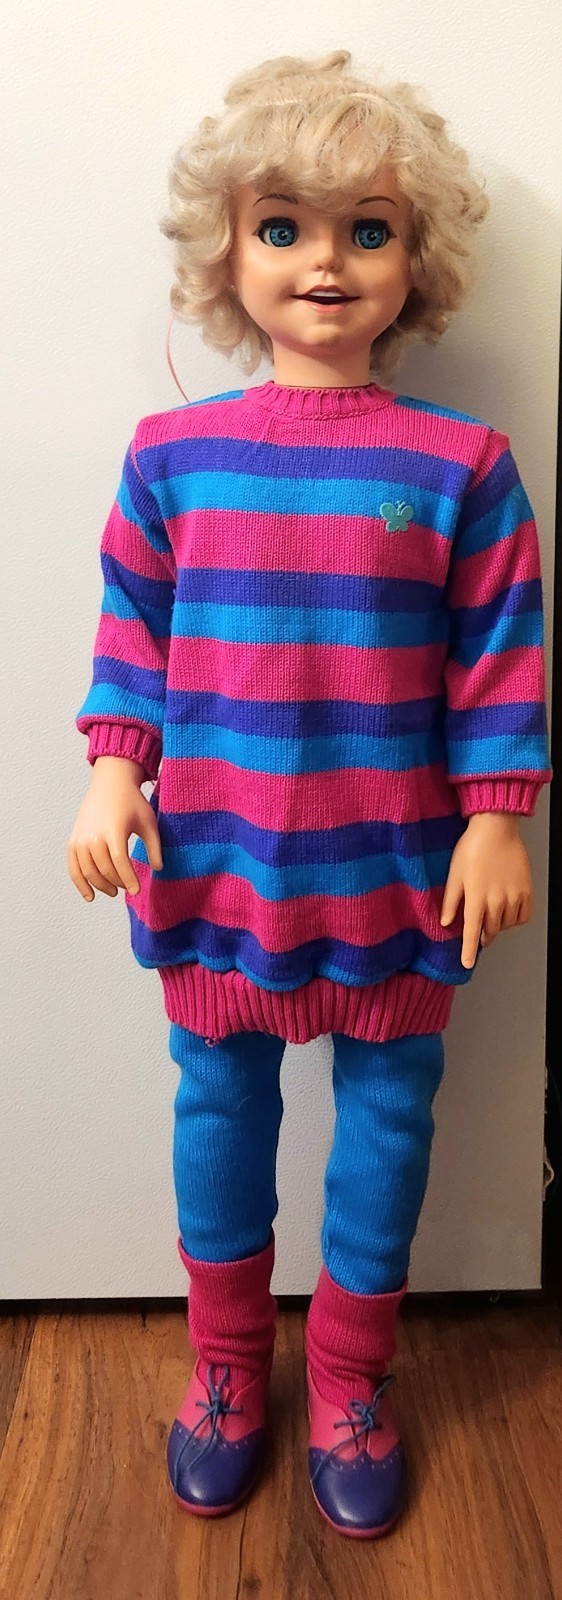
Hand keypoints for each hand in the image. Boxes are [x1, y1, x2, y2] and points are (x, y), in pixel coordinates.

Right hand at [67, 758, 162, 901]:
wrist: (110, 783)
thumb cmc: (132, 802)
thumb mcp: (148, 822)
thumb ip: (154, 847)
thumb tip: (158, 869)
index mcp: (113, 830)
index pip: (119, 862)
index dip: (128, 879)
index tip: (136, 891)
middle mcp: (93, 835)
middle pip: (104, 869)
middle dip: (117, 883)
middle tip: (127, 888)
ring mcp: (80, 838)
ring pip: (88, 871)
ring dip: (100, 885)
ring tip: (113, 891)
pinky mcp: (73, 840)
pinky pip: (73, 867)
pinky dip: (79, 883)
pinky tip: (89, 896)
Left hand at [439, 813, 532, 968]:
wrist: (496, 828)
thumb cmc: (471, 848)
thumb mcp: (454, 874)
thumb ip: (451, 901)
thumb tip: (445, 922)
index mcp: (475, 898)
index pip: (471, 932)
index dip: (468, 951)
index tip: (467, 964)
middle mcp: (496, 901)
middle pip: (490, 931)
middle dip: (482, 935)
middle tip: (478, 929)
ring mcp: (513, 897)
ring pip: (506, 925)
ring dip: (497, 926)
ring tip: (491, 913)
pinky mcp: (526, 891)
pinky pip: (523, 916)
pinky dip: (514, 919)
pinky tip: (507, 910)